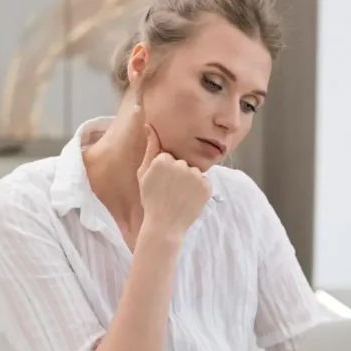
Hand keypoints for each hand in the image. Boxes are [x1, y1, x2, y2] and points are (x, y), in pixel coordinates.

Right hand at [137, 123, 210, 239]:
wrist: (164, 225)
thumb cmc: (150, 199)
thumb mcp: (144, 173)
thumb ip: (150, 149)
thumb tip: (150, 125)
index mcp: (163, 159)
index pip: (169, 157)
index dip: (164, 171)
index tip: (160, 184)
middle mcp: (180, 164)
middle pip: (182, 163)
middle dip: (178, 175)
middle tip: (169, 192)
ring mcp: (195, 176)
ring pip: (193, 172)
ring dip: (189, 182)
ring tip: (179, 197)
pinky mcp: (206, 186)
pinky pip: (204, 182)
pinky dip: (199, 191)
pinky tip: (189, 200)